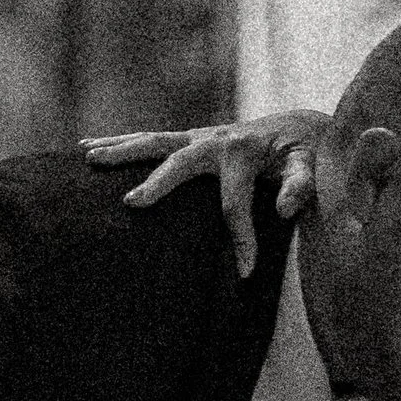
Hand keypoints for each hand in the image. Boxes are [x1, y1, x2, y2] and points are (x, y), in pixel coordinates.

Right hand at [84, 110, 327, 277]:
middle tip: (133, 202)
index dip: (241, 238)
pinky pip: (150, 140)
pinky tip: (86, 146)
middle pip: (181, 161)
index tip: (246, 272)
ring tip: (88, 157)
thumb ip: (302, 186)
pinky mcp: (189, 137)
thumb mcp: (314, 169)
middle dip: (159, 182)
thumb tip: (285, 209)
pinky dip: (119, 141)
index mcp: (245, 153)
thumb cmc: (307, 156)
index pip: (236, 203)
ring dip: (122, 150)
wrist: (299, 127)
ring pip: (155, 142)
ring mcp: (199, 136)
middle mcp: (217, 139)